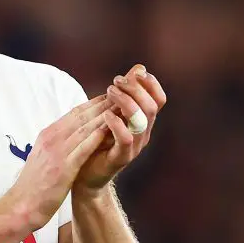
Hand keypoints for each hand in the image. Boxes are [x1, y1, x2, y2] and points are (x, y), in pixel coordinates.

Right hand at [3, 95, 113, 230]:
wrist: (20, 206)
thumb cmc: (33, 186)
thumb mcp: (42, 157)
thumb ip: (55, 145)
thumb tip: (68, 136)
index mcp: (47, 135)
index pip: (74, 114)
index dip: (93, 104)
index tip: (109, 97)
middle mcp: (51, 139)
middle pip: (81, 116)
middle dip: (102, 105)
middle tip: (121, 95)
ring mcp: (57, 152)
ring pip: (84, 128)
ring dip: (103, 116)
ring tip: (120, 108)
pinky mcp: (63, 168)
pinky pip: (83, 148)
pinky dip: (96, 137)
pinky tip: (109, 129)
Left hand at [75, 64, 166, 193]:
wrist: (84, 175)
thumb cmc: (97, 140)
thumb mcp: (111, 112)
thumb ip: (124, 93)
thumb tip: (139, 67)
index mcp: (143, 121)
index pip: (159, 99)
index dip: (151, 84)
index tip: (136, 73)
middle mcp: (143, 133)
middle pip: (151, 106)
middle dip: (135, 89)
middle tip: (115, 82)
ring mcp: (134, 147)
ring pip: (140, 121)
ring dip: (125, 102)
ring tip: (110, 92)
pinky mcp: (121, 157)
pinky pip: (126, 138)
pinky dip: (116, 123)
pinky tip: (105, 114)